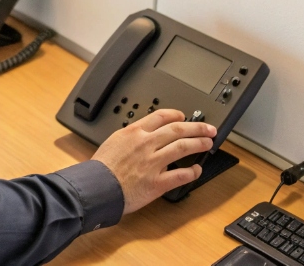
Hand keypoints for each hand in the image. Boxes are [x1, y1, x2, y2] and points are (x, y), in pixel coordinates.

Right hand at [91, 109, 215, 213]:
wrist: (95, 187)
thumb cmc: (101, 168)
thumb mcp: (113, 142)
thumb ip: (131, 138)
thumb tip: (144, 137)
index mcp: (134, 132)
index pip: (161, 116)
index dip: (176, 115)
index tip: (184, 116)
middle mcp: (145, 144)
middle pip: (177, 129)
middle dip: (196, 127)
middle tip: (208, 129)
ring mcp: (152, 163)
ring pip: (182, 148)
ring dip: (198, 144)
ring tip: (207, 143)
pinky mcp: (156, 182)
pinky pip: (180, 175)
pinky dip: (192, 172)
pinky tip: (197, 170)